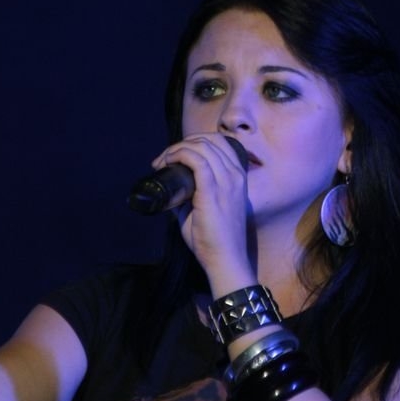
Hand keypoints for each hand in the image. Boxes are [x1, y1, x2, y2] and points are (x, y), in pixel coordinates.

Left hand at [151, 134, 250, 275]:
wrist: (225, 260)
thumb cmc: (215, 240)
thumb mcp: (205, 210)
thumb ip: (191, 198)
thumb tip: (171, 192)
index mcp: (237, 177)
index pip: (219, 143)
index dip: (194, 142)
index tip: (173, 157)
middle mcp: (235, 175)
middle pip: (209, 140)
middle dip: (182, 144)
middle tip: (163, 159)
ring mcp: (227, 182)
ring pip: (201, 146)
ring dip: (176, 149)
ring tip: (162, 161)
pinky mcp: (213, 191)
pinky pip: (196, 160)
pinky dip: (179, 155)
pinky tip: (167, 161)